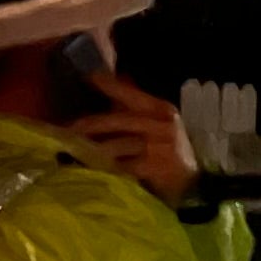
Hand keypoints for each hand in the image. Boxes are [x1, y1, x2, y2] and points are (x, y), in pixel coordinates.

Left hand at [73, 73, 199, 203]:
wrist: (194, 184)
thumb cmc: (170, 151)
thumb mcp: (158, 125)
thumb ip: (136, 108)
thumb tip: (113, 86)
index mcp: (161, 109)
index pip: (132, 94)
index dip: (111, 86)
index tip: (90, 76)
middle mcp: (161, 125)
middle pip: (118, 120)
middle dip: (90, 124)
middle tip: (67, 129)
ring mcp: (159, 147)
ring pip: (118, 145)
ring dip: (93, 149)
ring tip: (73, 151)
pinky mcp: (155, 168)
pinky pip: (123, 167)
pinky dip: (106, 168)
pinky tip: (91, 170)